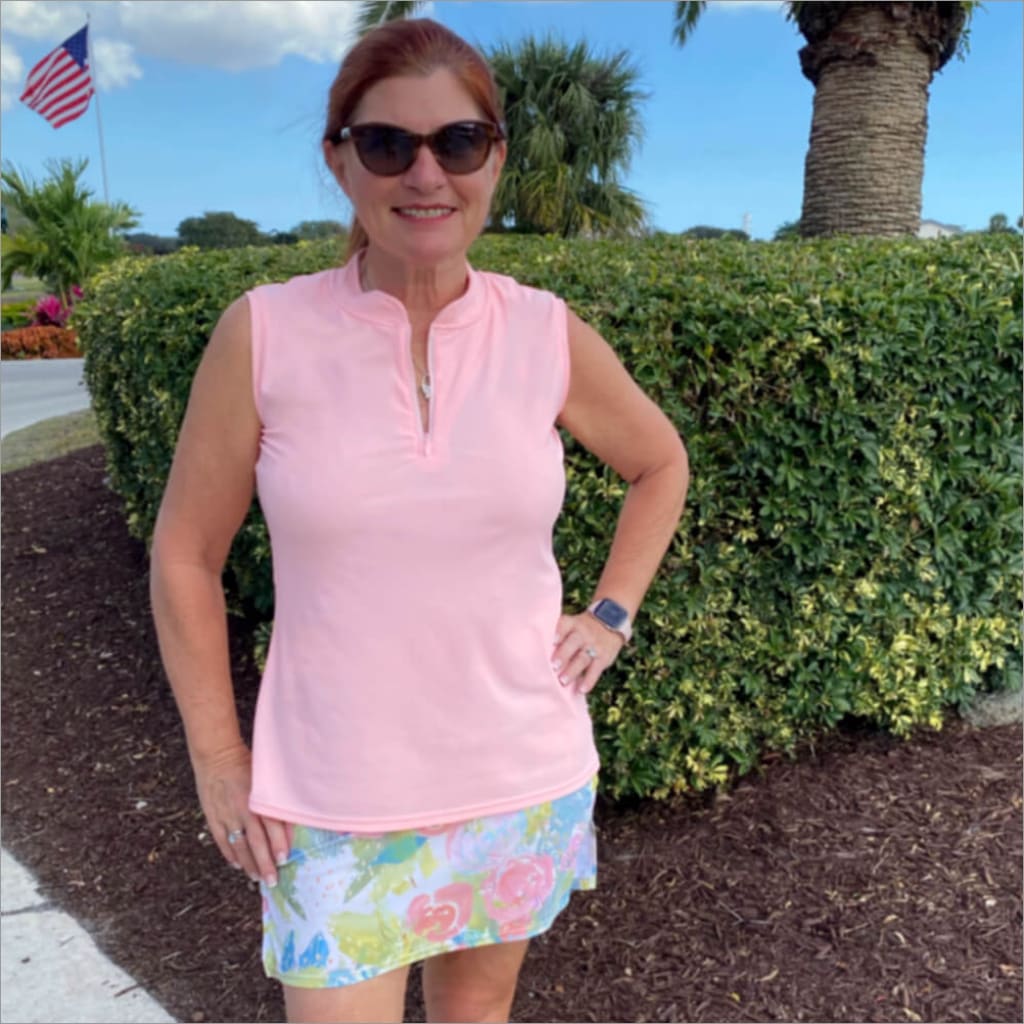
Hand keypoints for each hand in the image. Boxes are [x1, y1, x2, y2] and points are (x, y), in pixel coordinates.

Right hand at [193, 743, 292, 887]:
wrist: (217, 754)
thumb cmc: (247, 763)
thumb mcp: (265, 778)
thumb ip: (275, 799)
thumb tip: (289, 823)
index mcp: (258, 798)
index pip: (272, 826)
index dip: (279, 843)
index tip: (286, 859)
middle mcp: (242, 810)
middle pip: (256, 842)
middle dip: (265, 863)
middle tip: (273, 880)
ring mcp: (226, 815)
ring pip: (239, 846)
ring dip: (249, 864)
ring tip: (257, 877)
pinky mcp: (213, 817)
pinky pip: (222, 841)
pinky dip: (230, 855)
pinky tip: (237, 865)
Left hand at [552, 611, 623, 694]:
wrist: (610, 624)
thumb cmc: (582, 628)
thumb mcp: (573, 624)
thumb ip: (560, 634)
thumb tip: (542, 651)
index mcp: (573, 624)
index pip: (565, 624)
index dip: (559, 632)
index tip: (552, 641)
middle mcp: (584, 634)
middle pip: (573, 643)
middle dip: (563, 654)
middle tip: (554, 666)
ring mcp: (594, 646)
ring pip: (583, 659)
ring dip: (573, 670)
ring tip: (563, 681)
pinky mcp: (603, 658)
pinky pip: (596, 670)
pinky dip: (589, 681)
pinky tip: (581, 690)